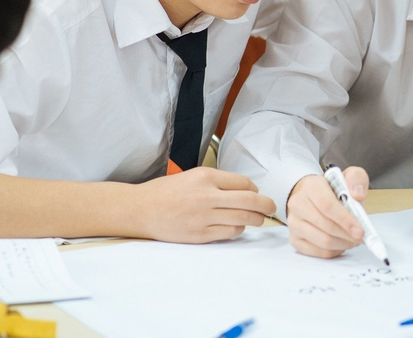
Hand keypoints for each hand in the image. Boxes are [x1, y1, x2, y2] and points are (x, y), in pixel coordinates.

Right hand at [134, 167, 275, 242]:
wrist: (140, 209)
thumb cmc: (166, 191)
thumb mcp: (192, 176)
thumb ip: (217, 182)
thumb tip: (246, 190)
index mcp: (205, 176)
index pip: (244, 183)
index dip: (255, 189)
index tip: (256, 193)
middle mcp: (206, 196)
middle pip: (249, 201)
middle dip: (266, 205)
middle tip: (272, 207)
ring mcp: (202, 217)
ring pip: (242, 218)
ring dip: (255, 219)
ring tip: (258, 219)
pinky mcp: (199, 235)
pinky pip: (229, 232)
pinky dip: (238, 229)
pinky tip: (236, 226)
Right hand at [286, 167, 368, 258]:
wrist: (313, 197)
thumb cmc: (332, 190)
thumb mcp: (348, 176)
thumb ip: (356, 179)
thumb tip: (358, 195)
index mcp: (311, 186)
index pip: (327, 206)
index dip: (345, 220)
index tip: (360, 230)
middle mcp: (297, 204)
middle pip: (325, 226)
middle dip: (347, 234)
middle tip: (361, 237)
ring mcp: (294, 223)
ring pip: (322, 241)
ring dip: (342, 244)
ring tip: (353, 239)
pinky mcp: (294, 239)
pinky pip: (317, 251)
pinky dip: (333, 250)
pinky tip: (341, 243)